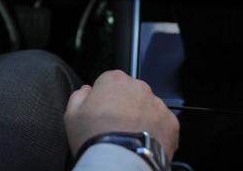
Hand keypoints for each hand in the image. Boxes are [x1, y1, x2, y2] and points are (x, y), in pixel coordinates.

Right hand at [64, 70, 179, 160]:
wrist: (119, 163)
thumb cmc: (95, 137)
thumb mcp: (72, 116)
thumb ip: (78, 96)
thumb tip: (85, 91)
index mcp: (114, 79)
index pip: (109, 82)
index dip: (104, 98)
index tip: (102, 113)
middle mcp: (138, 87)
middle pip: (130, 93)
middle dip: (125, 106)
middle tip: (116, 127)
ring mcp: (157, 104)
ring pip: (148, 108)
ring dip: (141, 118)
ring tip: (130, 138)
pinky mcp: (171, 123)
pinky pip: (162, 124)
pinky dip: (156, 132)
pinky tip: (143, 143)